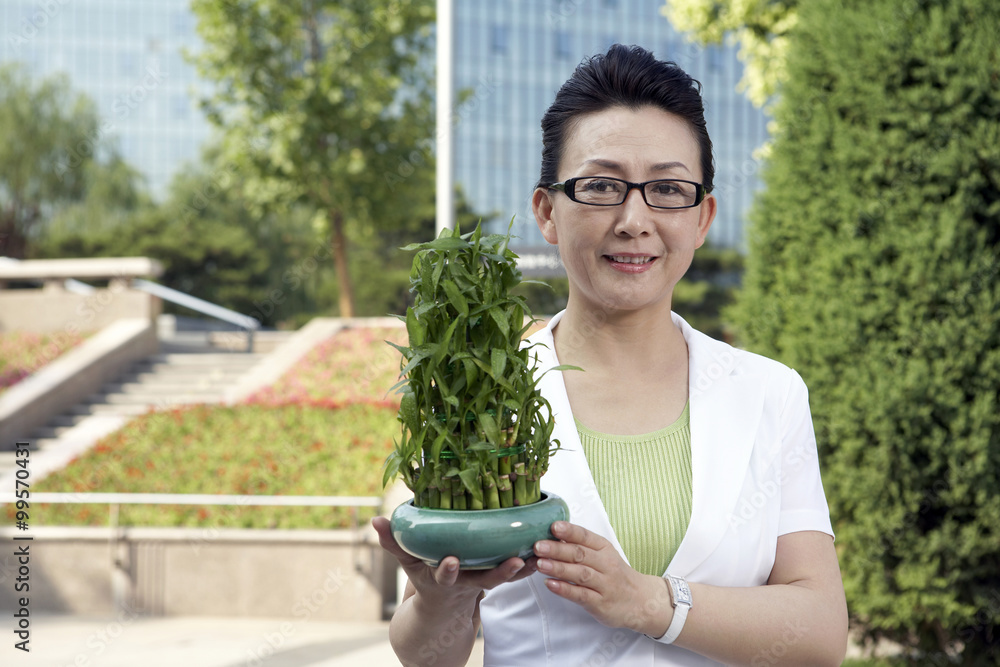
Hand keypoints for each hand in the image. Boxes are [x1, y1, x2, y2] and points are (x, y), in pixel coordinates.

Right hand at [372, 516, 537, 609]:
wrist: (441, 610)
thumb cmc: (425, 576)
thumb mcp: (408, 564)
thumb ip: (393, 543)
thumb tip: (375, 520)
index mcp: (441, 579)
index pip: (442, 574)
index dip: (446, 569)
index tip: (450, 560)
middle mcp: (464, 584)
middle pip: (482, 581)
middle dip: (497, 573)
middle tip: (514, 562)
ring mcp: (482, 584)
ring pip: (504, 579)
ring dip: (520, 569)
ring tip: (534, 557)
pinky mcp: (496, 580)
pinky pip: (515, 574)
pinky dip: (529, 565)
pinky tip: (544, 551)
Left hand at [534, 521, 673, 637]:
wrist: (640, 601)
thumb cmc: (614, 574)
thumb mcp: (603, 555)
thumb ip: (581, 545)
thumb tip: (553, 534)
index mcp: (604, 548)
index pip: (586, 537)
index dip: (570, 531)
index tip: (553, 526)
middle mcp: (606, 564)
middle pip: (580, 554)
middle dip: (558, 549)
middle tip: (538, 546)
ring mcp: (604, 585)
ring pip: (580, 574)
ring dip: (559, 568)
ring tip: (540, 563)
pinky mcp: (600, 604)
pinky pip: (581, 595)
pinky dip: (565, 589)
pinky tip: (550, 584)